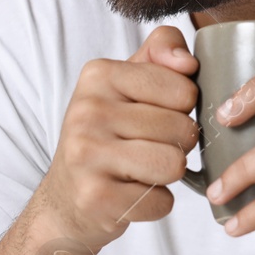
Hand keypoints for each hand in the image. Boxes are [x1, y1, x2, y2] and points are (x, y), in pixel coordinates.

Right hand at [35, 26, 199, 252]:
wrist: (66, 194)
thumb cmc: (108, 133)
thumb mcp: (129, 82)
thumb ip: (162, 51)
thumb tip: (187, 61)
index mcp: (99, 75)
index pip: (184, 90)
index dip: (183, 109)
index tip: (154, 115)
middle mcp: (87, 111)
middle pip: (182, 129)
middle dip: (176, 145)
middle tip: (146, 147)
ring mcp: (86, 154)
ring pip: (174, 164)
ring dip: (168, 174)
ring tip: (141, 169)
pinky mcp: (94, 197)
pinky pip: (161, 201)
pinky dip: (155, 203)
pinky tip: (130, 193)